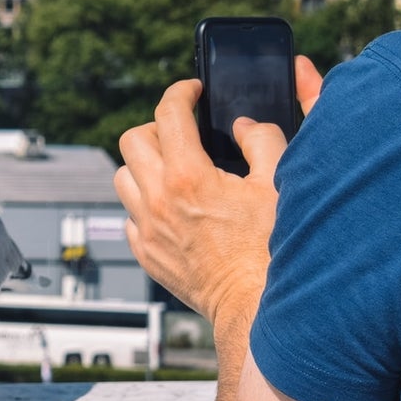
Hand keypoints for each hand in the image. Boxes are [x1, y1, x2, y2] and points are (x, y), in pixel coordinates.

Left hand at [114, 58, 322, 326]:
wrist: (256, 308)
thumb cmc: (272, 251)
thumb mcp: (278, 186)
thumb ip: (262, 142)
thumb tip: (244, 126)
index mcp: (188, 176)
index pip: (168, 113)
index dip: (181, 92)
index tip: (192, 91)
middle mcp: (158, 200)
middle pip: (132, 140)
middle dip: (156, 127)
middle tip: (181, 132)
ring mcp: (146, 229)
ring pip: (122, 177)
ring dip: (143, 166)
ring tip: (173, 170)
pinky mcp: (145, 253)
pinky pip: (128, 215)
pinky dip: (144, 203)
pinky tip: (172, 208)